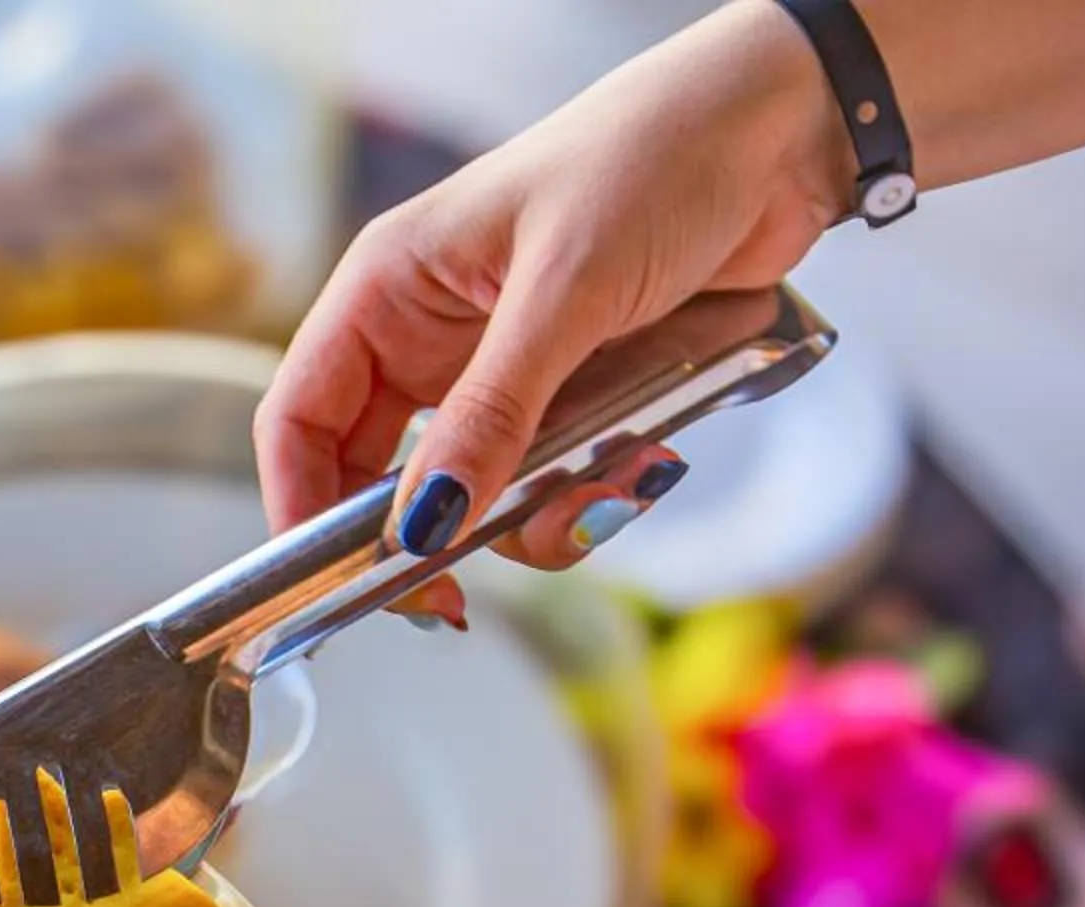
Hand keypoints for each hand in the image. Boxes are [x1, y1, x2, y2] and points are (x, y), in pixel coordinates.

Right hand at [260, 0, 851, 623]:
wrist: (784, 133)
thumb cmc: (654, 159)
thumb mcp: (563, 292)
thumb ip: (490, 416)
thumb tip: (422, 528)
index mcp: (389, 288)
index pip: (300, 418)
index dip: (304, 508)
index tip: (343, 582)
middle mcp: (430, 335)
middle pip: (380, 477)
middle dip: (427, 537)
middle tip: (457, 596)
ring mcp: (502, 370)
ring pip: (477, 496)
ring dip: (534, 518)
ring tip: (605, 489)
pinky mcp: (572, 394)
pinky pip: (554, 482)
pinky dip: (593, 494)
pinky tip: (646, 462)